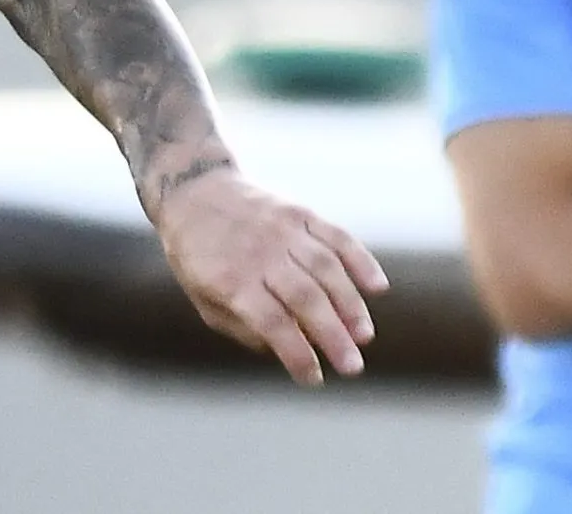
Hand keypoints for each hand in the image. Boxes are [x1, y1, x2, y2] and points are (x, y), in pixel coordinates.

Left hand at [151, 166, 388, 384]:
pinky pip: (336, 236)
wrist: (194, 191)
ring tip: (364, 335)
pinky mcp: (300, 213)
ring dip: (351, 304)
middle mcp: (260, 253)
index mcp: (231, 279)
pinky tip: (377, 287)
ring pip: (327, 268)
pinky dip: (360, 260)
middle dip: (333, 336)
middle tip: (353, 367)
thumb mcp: (203, 298)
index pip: (272, 323)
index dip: (297, 354)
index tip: (314, 379)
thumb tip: (285, 351)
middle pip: (306, 298)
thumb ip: (242, 328)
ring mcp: (283, 229)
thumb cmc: (198, 256)